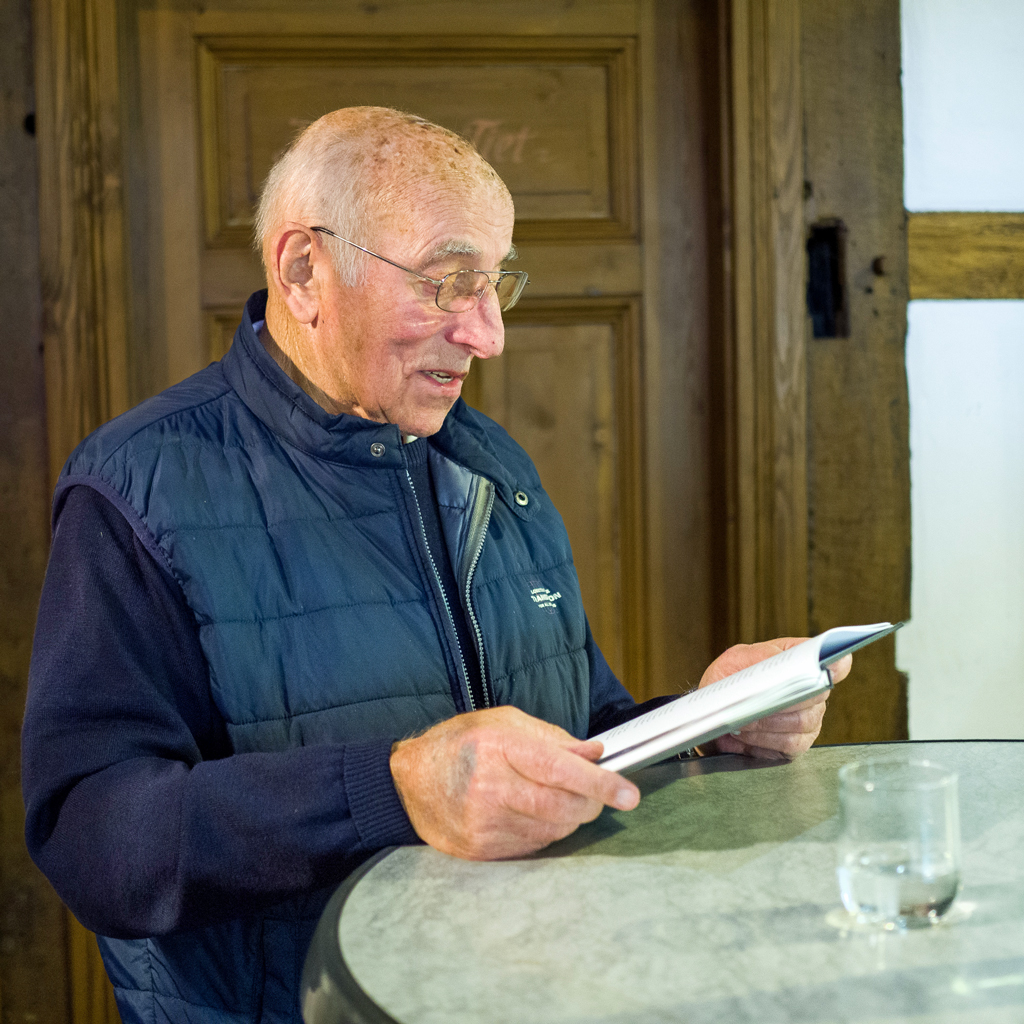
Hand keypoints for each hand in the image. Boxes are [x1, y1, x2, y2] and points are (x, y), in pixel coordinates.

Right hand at [390, 706, 639, 859]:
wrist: (407, 783)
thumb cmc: (457, 745)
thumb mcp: (503, 722)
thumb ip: (552, 738)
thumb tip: (595, 754)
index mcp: (498, 748)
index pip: (560, 770)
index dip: (600, 784)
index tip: (628, 794)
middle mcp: (490, 788)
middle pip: (562, 807)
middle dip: (590, 803)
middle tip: (596, 794)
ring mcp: (484, 825)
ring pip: (553, 831)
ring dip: (568, 817)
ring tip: (554, 797)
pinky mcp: (482, 851)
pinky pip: (534, 847)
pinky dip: (546, 831)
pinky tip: (531, 813)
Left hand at [698, 638, 851, 759]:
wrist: (714, 711)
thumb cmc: (728, 681)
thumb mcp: (736, 659)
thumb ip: (759, 656)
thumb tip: (775, 659)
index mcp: (801, 662)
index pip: (832, 663)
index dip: (835, 665)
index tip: (828, 666)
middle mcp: (811, 691)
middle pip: (816, 695)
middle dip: (786, 697)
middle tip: (759, 698)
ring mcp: (808, 719)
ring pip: (801, 721)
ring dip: (768, 720)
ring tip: (741, 718)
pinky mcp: (797, 744)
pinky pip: (789, 744)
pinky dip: (764, 739)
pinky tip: (745, 733)